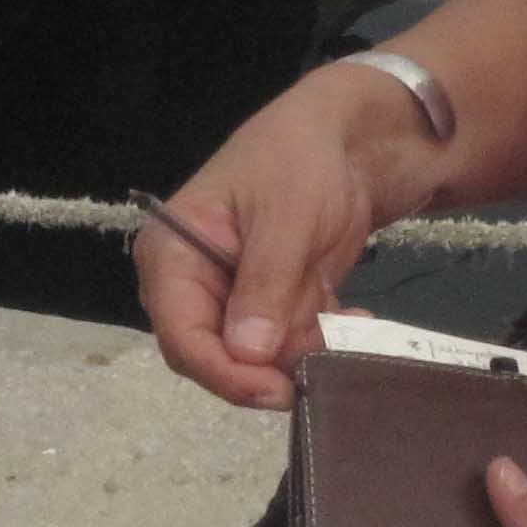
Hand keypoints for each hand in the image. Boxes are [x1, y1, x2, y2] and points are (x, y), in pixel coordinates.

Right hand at [133, 64, 443, 412]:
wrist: (352, 138)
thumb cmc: (302, 158)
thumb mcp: (287, 216)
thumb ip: (266, 285)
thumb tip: (246, 354)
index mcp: (172, 255)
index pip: (181, 336)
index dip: (223, 372)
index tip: (274, 388)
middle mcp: (193, 285)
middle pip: (213, 358)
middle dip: (269, 367)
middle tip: (324, 356)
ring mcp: (233, 300)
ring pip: (257, 362)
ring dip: (304, 352)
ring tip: (349, 321)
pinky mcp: (271, 308)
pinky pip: (288, 348)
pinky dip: (321, 341)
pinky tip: (354, 316)